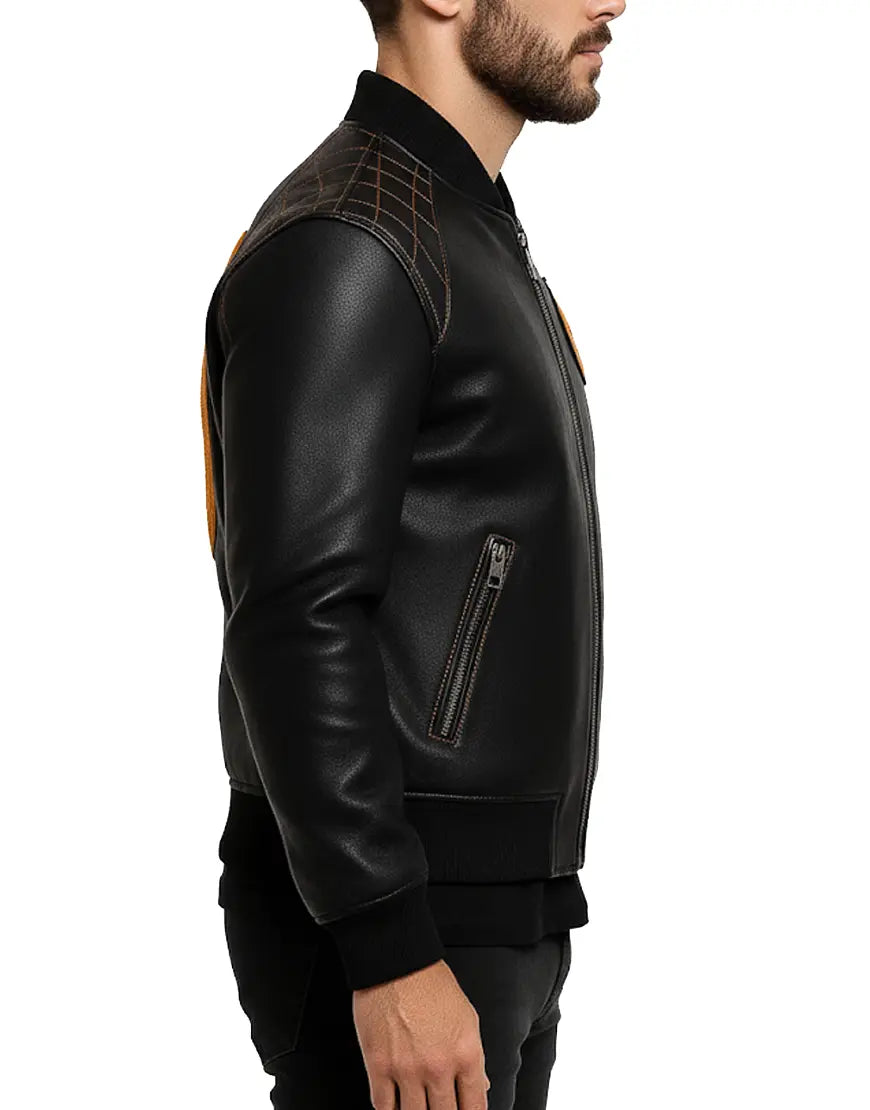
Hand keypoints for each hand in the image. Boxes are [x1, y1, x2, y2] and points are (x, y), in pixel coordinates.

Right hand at [353, 958, 489, 1109]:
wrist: (396, 962)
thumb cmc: (432, 985)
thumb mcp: (467, 1017)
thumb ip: (474, 1057)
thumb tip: (482, 1086)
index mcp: (466, 1054)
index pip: (476, 1108)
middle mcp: (439, 1067)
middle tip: (439, 1108)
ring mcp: (407, 1070)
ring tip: (417, 1106)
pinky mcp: (378, 1066)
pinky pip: (383, 1108)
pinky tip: (394, 1104)